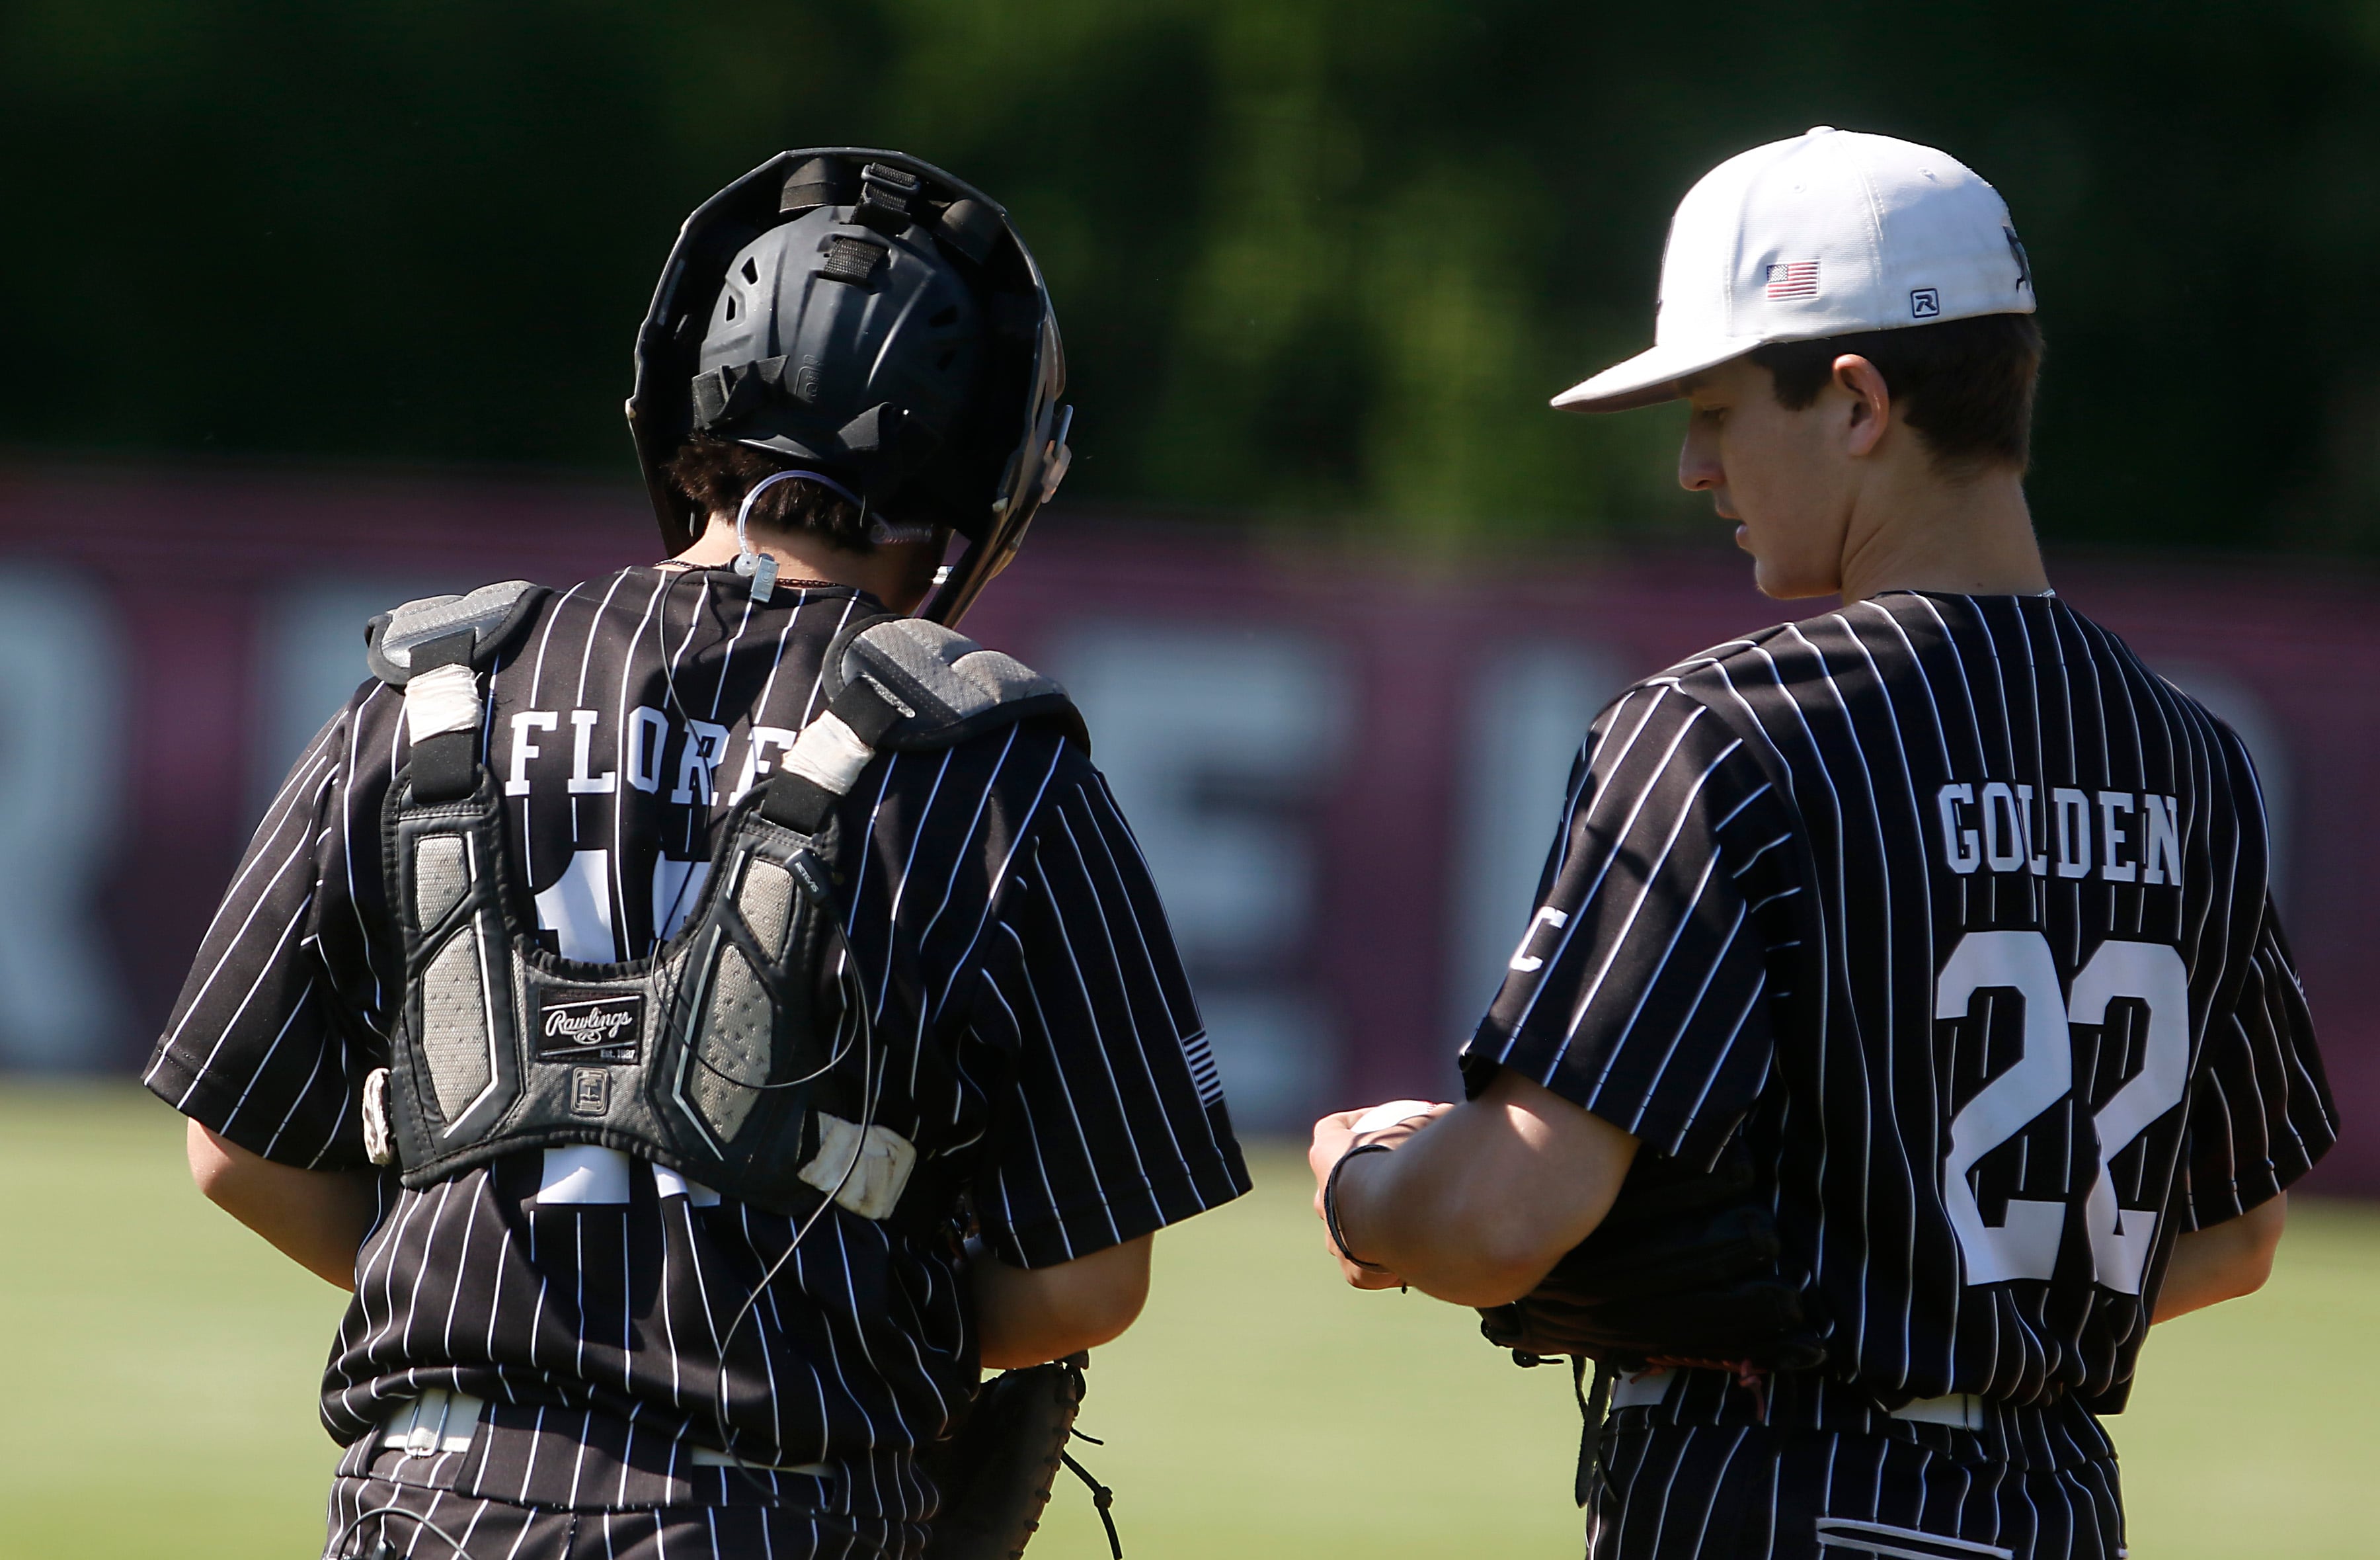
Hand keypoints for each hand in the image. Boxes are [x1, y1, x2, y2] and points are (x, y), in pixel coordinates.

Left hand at [1308, 1099, 1453, 1288]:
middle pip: (1336, 1183)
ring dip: (1375, 1223)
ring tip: (1412, 1221)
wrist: (1405, 1219)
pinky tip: (1422, 1252)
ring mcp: (1335, 1239)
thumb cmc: (1409, 1164)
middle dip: (1363, 1180)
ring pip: (1350, 1229)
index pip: (1330, 1130)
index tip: (1380, 1120)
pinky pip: (1373, 1266)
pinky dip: (1395, 1259)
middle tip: (1398, 1176)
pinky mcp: (1356, 1273)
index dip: (1352, 1123)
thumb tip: (1448, 1112)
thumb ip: (1431, 1119)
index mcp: (1329, 1156)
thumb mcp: (1423, 1127)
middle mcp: (1324, 1199)